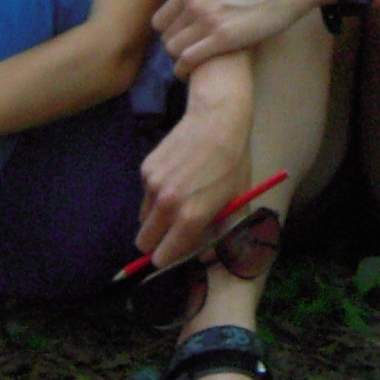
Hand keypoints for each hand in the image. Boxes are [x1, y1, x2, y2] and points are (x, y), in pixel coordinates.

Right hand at [136, 102, 252, 268]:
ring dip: (156, 218)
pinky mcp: (145, 170)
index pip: (163, 257)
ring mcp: (152, 186)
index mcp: (190, 218)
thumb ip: (221, 232)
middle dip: (156, 243)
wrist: (217, 122)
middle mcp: (166, 205)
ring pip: (143, 218)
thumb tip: (208, 253)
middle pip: (143, 243)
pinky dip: (156, 194)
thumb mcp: (236, 201)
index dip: (169, 257)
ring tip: (179, 198)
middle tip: (172, 232)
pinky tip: (176, 176)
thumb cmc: (232, 164)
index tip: (176, 251)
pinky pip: (145, 195)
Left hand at [152, 0, 328, 74]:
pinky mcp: (223, 39)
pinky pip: (189, 60)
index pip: (160, 19)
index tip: (182, 38)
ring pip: (174, 50)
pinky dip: (186, 70)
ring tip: (192, 65)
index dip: (170, 32)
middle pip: (166, 37)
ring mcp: (208, 21)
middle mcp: (195, 4)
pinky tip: (193, 73)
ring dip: (180, 60)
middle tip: (189, 53)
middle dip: (175, 47)